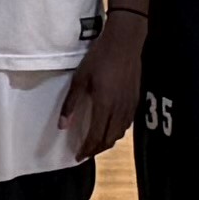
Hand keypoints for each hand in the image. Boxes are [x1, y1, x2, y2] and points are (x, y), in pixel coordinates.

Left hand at [61, 19, 147, 160]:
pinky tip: (110, 128)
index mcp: (105, 105)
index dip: (87, 149)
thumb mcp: (80, 79)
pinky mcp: (136, 99)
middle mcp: (120, 109)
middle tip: (85, 153)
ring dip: (107, 142)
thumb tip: (62, 125)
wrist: (125, 42)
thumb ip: (71, 104)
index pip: (96, 136)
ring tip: (95, 144)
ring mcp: (130, 105)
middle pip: (109, 139)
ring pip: (120, 133)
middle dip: (96, 149)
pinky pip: (127, 123)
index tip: (78, 157)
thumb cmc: (100, 58)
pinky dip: (117, 131)